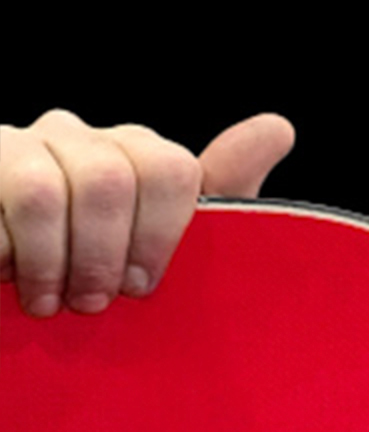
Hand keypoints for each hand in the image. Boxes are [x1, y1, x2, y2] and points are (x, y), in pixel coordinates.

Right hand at [0, 109, 295, 316]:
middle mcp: (77, 136)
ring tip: (48, 302)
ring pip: (45, 192)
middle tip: (93, 303)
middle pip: (110, 178)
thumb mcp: (162, 246)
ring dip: (51, 263)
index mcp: (133, 153)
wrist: (13, 286)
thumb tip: (278, 127)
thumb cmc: (97, 272)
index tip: (142, 287)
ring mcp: (17, 144)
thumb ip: (220, 194)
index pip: (169, 169)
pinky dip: (7, 257)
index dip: (160, 237)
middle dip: (102, 256)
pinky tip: (6, 276)